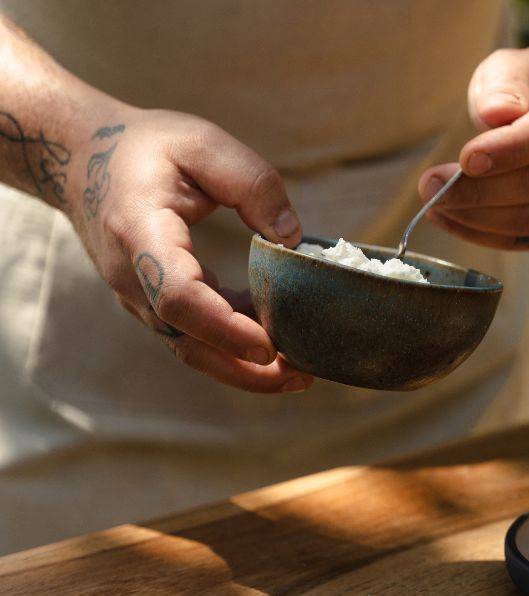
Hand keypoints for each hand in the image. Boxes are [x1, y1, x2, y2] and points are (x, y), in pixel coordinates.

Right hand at [70, 107, 314, 392]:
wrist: (81, 158)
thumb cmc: (146, 148)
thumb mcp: (202, 142)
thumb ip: (252, 182)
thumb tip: (291, 236)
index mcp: (141, 233)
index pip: (177, 296)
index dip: (223, 328)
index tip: (268, 345)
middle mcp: (133, 277)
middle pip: (187, 343)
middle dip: (245, 370)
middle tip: (303, 376)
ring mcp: (140, 297)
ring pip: (191, 351)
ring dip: (244, 370)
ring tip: (300, 373)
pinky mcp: (154, 304)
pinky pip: (193, 338)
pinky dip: (233, 349)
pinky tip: (277, 344)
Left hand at [418, 46, 528, 250]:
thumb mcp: (517, 64)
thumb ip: (507, 83)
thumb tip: (496, 114)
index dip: (511, 149)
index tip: (466, 158)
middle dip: (480, 189)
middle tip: (430, 184)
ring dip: (476, 216)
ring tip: (434, 201)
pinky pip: (527, 240)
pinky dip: (484, 234)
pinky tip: (450, 219)